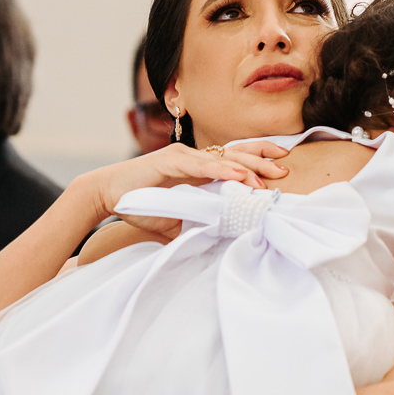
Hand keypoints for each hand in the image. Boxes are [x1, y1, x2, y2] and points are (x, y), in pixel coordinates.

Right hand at [81, 141, 290, 221]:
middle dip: (263, 160)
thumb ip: (199, 224)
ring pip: (224, 158)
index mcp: (198, 168)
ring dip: (249, 167)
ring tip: (271, 175)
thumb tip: (222, 240)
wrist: (108, 196)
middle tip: (285, 170)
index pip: (235, 159)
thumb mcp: (178, 221)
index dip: (258, 161)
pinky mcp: (170, 161)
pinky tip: (241, 175)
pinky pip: (202, 165)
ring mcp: (183, 157)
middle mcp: (194, 157)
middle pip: (236, 154)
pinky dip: (223, 169)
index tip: (282, 168)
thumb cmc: (141, 206)